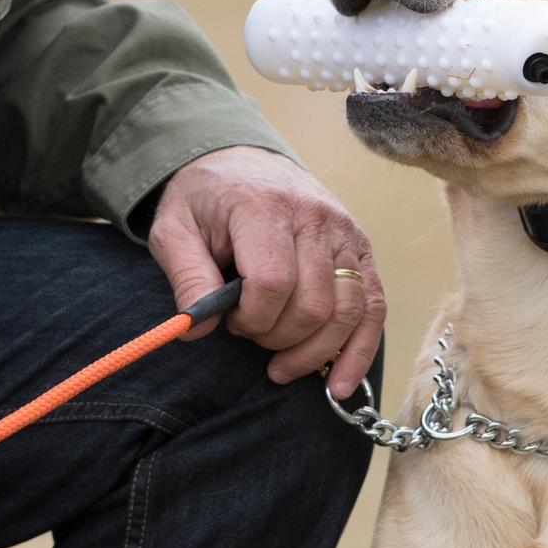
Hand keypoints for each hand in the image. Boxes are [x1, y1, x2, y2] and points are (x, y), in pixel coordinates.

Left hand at [146, 146, 385, 398]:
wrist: (243, 162)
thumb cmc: (207, 201)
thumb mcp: (174, 230)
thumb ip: (186, 277)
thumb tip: (196, 330)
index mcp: (264, 207)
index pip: (272, 282)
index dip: (250, 318)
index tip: (229, 320)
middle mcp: (314, 217)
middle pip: (313, 304)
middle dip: (278, 338)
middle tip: (251, 334)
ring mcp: (344, 231)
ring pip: (347, 311)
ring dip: (313, 352)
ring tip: (281, 364)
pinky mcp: (361, 248)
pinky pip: (373, 306)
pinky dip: (358, 351)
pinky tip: (339, 384)